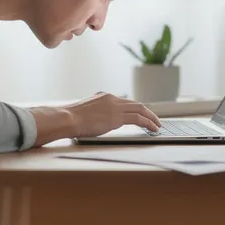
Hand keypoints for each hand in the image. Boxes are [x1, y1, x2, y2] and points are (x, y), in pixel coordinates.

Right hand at [29, 93, 161, 145]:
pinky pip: (139, 119)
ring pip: (141, 109)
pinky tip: (153, 128)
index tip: (140, 115)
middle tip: (154, 119)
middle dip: (146, 112)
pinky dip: (148, 123)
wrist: (67, 118)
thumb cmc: (70, 119)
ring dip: (151, 117)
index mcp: (104, 96)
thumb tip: (96, 120)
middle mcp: (112, 98)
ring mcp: (115, 106)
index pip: (124, 102)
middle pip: (135, 104)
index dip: (134, 108)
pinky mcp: (118, 117)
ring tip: (157, 125)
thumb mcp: (84, 112)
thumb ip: (94, 113)